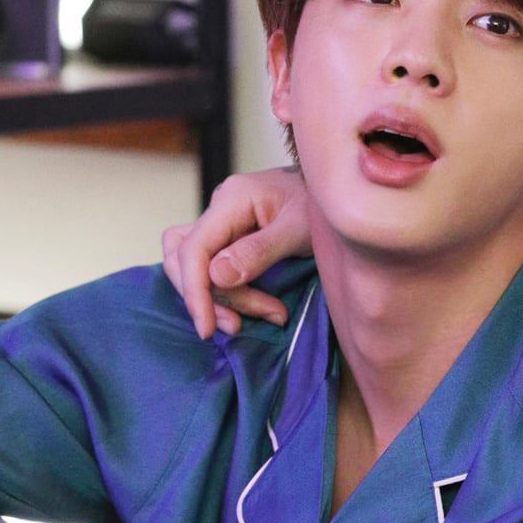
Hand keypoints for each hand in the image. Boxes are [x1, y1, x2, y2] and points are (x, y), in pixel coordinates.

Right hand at [161, 165, 311, 338]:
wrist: (337, 194)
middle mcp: (219, 207)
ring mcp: (222, 222)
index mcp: (232, 199)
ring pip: (194, 267)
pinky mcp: (228, 237)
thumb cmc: (323, 206)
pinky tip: (256, 304)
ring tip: (265, 313)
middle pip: (186, 260)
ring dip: (221, 298)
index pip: (192, 248)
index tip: (207, 328)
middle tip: (243, 324)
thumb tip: (216, 276)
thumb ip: (258, 252)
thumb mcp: (299, 230)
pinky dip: (228, 292)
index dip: (194, 291)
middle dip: (212, 298)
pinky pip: (211, 268)